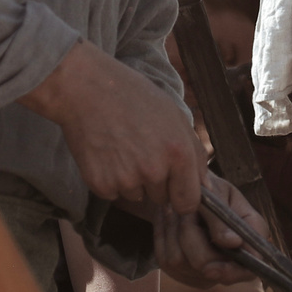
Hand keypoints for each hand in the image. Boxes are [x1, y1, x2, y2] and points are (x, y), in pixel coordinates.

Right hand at [21, 41, 203, 212]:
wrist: (87, 89)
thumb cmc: (134, 97)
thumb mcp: (175, 116)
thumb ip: (195, 153)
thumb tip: (204, 186)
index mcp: (179, 154)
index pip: (189, 202)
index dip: (183, 197)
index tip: (176, 190)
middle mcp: (154, 171)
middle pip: (162, 199)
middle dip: (156, 183)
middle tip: (141, 151)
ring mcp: (125, 180)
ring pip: (137, 196)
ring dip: (132, 181)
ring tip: (122, 148)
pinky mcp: (100, 184)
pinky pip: (113, 194)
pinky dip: (110, 179)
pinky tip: (106, 154)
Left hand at [155, 174, 272, 291]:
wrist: (190, 192)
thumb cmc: (213, 191)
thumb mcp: (222, 194)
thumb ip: (225, 219)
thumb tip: (233, 243)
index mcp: (250, 245)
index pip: (247, 271)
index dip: (229, 272)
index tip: (209, 268)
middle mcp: (228, 265)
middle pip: (204, 265)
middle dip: (191, 233)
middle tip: (186, 207)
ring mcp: (202, 272)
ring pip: (179, 260)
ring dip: (173, 228)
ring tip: (175, 207)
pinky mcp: (179, 270)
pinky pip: (164, 257)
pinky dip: (163, 232)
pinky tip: (167, 216)